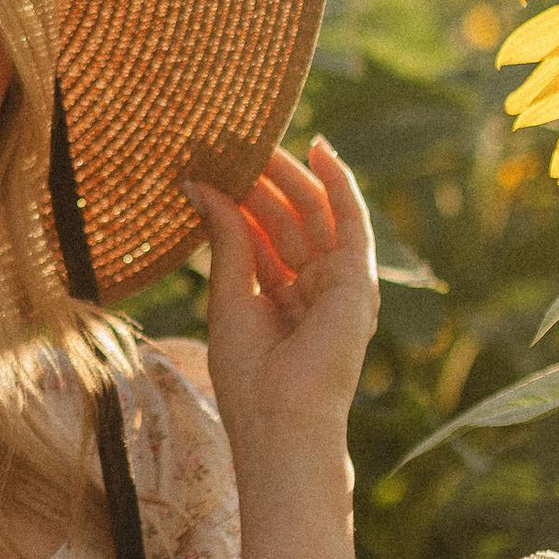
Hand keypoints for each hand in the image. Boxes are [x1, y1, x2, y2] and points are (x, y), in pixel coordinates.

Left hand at [185, 138, 379, 487]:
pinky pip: (351, 221)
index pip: (264, 240)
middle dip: (265, 183)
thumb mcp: (228, 296)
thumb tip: (200, 185)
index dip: (242, 203)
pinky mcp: (359, 280)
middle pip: (289, 223)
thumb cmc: (250, 375)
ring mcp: (340, 285)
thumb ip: (225, 240)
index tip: (216, 167)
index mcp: (283, 303)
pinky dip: (338, 184)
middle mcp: (315, 291)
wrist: (283, 419)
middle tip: (236, 143)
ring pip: (316, 216)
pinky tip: (321, 150)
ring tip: (263, 139)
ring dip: (292, 176)